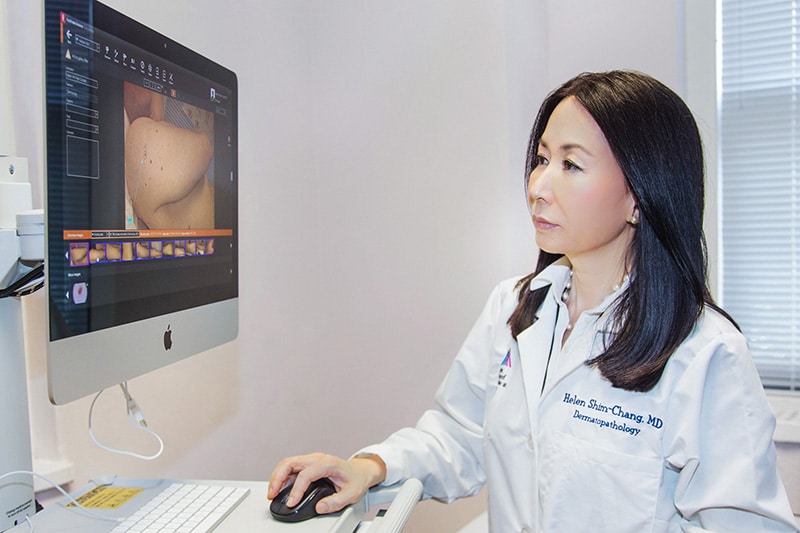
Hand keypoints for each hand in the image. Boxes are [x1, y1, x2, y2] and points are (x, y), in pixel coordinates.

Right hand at [268, 452, 386, 514]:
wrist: (360, 472)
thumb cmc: (356, 480)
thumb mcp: (351, 494)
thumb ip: (336, 502)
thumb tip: (320, 507)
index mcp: (328, 463)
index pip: (306, 474)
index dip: (296, 489)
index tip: (292, 503)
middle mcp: (317, 459)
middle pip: (290, 462)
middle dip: (278, 478)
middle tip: (272, 494)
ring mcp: (311, 460)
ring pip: (287, 463)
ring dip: (277, 476)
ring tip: (272, 492)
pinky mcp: (308, 464)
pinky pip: (290, 467)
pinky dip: (282, 477)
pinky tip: (279, 488)